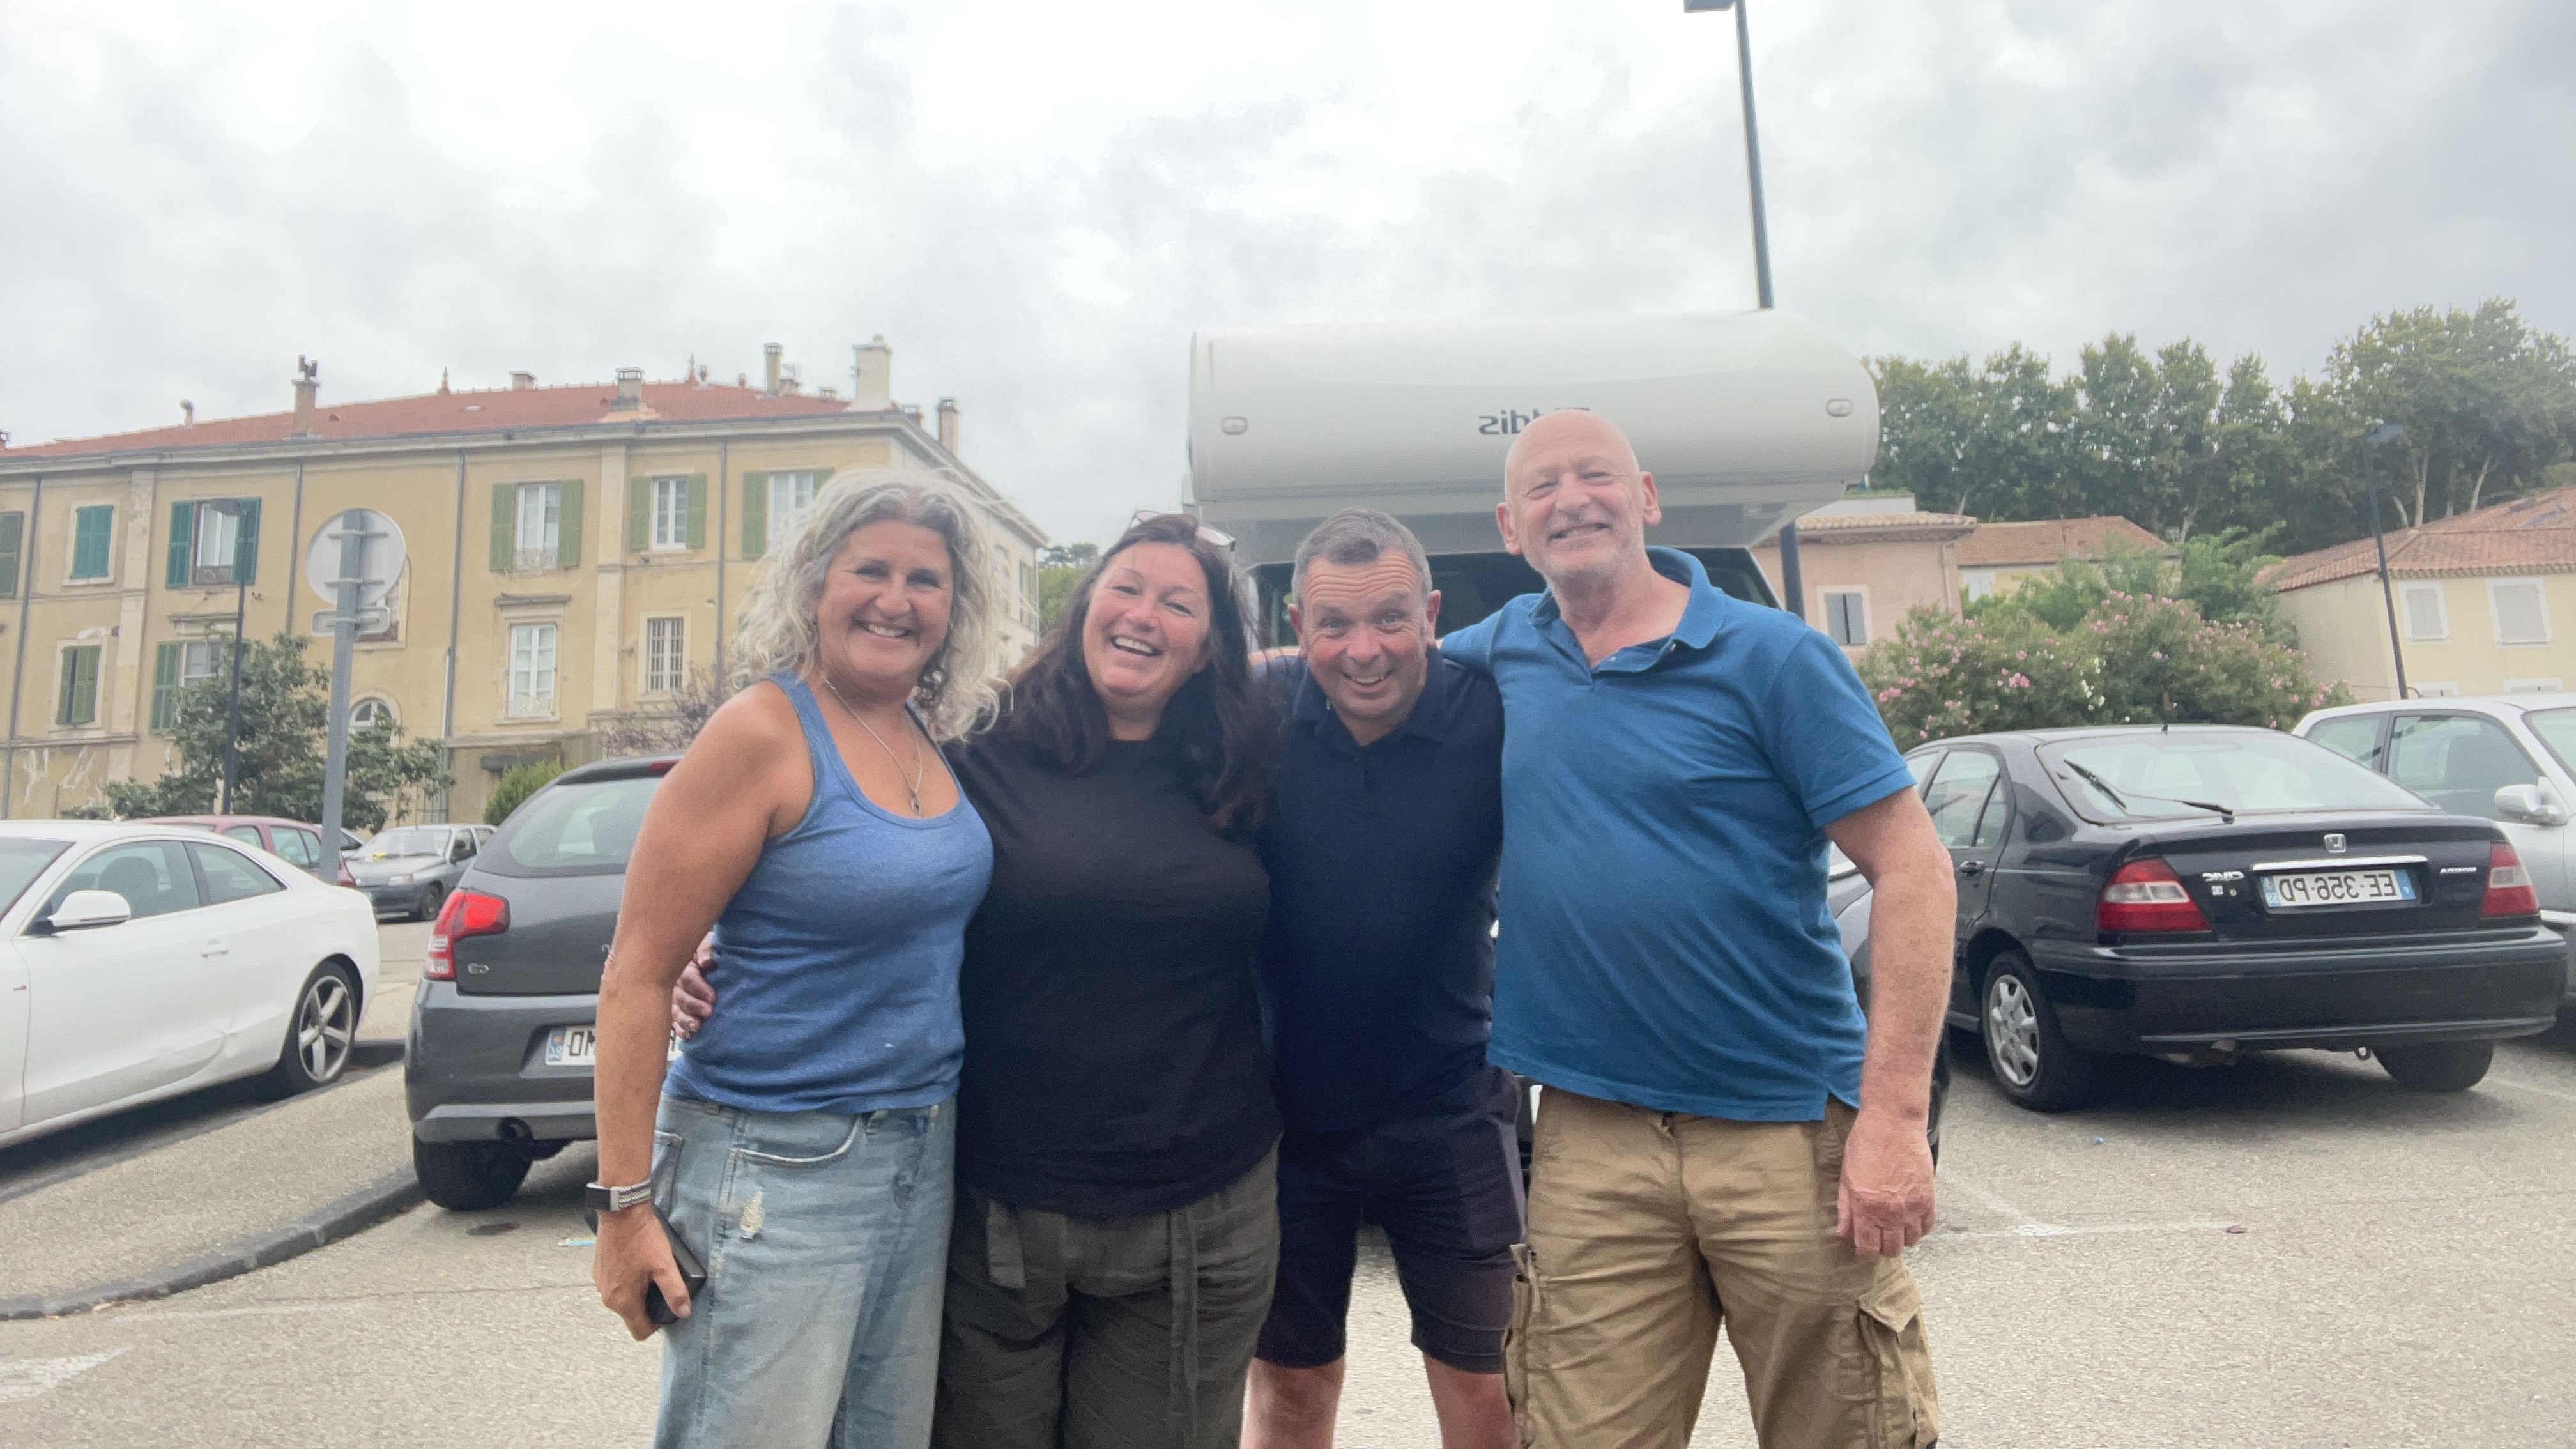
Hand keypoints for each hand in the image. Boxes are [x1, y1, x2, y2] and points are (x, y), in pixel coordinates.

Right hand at [593, 1206, 689, 1340]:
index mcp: (623, 1300)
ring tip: (650, 1273)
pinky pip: (615, 1285)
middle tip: (661, 1286)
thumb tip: (683, 1312)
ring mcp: (600, 1283)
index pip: (639, 1331)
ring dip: (637, 1292)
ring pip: (623, 1299)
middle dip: (647, 1306)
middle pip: (631, 1315)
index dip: (656, 1325)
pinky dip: (627, 1280)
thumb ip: (675, 1292)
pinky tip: (637, 1263)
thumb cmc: (642, 1238)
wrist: (621, 1212)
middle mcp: (607, 1296)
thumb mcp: (665, 1266)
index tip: (666, 1309)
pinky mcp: (599, 1270)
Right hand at [670, 934, 717, 1038]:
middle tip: (708, 1012)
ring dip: (686, 1021)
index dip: (699, 988)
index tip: (712, 997)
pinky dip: (681, 1030)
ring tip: (697, 1027)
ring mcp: (672, 1000)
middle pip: (679, 997)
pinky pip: (675, 1024)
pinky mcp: (676, 1013)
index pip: (687, 979)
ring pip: (675, 1012)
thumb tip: (707, 962)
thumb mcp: (707, 942)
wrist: (703, 958)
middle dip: (693, 1006)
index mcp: (682, 966)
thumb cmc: (707, 951)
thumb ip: (707, 949)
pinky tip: (688, 1035)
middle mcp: (674, 984)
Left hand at [1836, 1106, 1935, 1258]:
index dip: (1864, 1252)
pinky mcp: (1928, 1198)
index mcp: (1866, 1208)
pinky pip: (1927, 1226)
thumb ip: (1845, 1208)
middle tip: (1879, 1238)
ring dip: (1902, 1239)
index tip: (1863, 1248)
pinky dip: (1919, 1229)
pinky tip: (1910, 1221)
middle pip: (1891, 1249)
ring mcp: (1912, 1207)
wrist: (1893, 1123)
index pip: (1867, 1247)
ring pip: (1911, 1241)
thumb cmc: (1866, 1144)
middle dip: (1883, 1248)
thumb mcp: (1847, 1176)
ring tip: (1894, 1229)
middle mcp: (1891, 1213)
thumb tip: (1843, 1233)